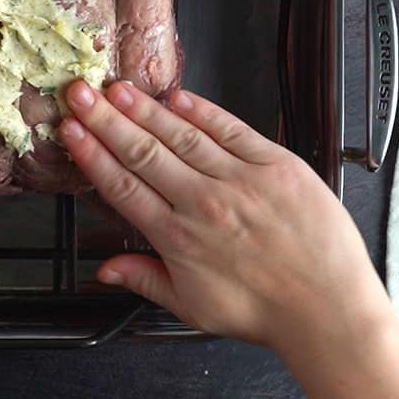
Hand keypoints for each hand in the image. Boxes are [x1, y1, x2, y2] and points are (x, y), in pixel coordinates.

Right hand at [58, 80, 387, 349]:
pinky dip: (203, 111)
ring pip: (181, 136)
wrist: (328, 310)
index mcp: (178, 237)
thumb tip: (106, 270)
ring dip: (145, 109)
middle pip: (143, 152)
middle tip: (80, 92)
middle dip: (105, 119)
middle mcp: (203, 203)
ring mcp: (240, 180)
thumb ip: (144, 279)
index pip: (123, 185)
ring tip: (117, 89)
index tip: (71, 130)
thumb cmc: (264, 310)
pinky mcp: (276, 165)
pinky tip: (178, 96)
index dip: (92, 154)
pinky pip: (232, 130)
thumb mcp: (192, 305)